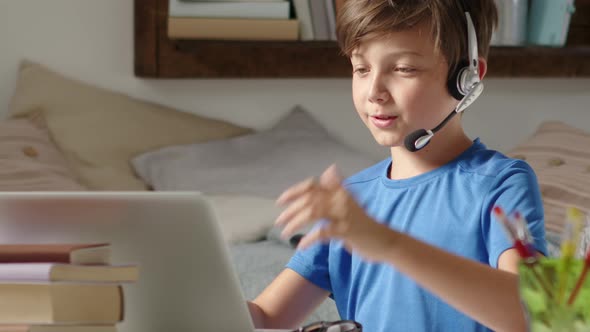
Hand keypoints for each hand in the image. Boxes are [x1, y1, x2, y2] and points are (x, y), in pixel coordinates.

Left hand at [275, 165, 394, 261]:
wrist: (387, 241)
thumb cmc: (364, 225)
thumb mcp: (349, 204)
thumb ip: (335, 191)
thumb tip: (329, 170)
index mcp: (340, 192)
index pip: (313, 185)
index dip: (295, 191)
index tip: (281, 201)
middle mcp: (341, 199)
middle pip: (309, 199)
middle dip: (290, 210)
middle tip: (279, 222)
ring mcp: (344, 214)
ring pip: (312, 212)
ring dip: (295, 222)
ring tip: (285, 233)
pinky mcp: (347, 230)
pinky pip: (322, 232)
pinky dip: (308, 239)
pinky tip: (301, 246)